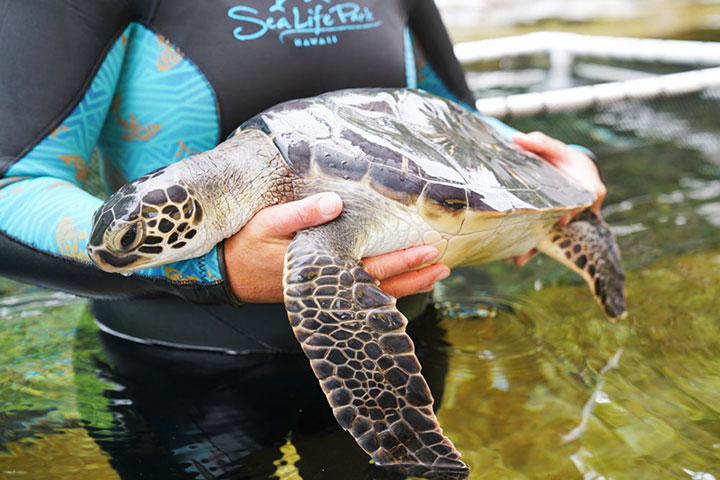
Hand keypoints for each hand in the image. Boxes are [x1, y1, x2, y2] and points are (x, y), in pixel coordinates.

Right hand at [224, 192, 449, 302]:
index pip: (370, 266)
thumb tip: (334, 202)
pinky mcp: (324, 289)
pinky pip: (362, 292)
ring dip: (407, 284)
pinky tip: (404, 282)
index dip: (402, 260)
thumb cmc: (245, 245)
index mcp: (321, 267)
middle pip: (381, 284)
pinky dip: (387, 289)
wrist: (225, 273)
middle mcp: (329, 284)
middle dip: (413, 274)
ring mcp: (328, 290)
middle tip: (443, 265)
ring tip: (435, 275)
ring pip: (375, 292)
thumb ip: (300, 214)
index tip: (429, 250)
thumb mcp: (266, 222)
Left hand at [512, 131, 606, 265]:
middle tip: (529, 249)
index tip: (562, 220)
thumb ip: (539, 143)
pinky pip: (545, 237)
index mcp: (588, 188)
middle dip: (547, 238)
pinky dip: (531, 246)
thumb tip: (517, 138)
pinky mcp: (554, 224)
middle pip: (565, 224)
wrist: (569, 169)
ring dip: (535, 248)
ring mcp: (568, 218)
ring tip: (517, 260)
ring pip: (554, 236)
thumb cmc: (563, 157)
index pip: (584, 201)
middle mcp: (581, 208)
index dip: (573, 211)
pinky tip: (514, 256)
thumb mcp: (554, 148)